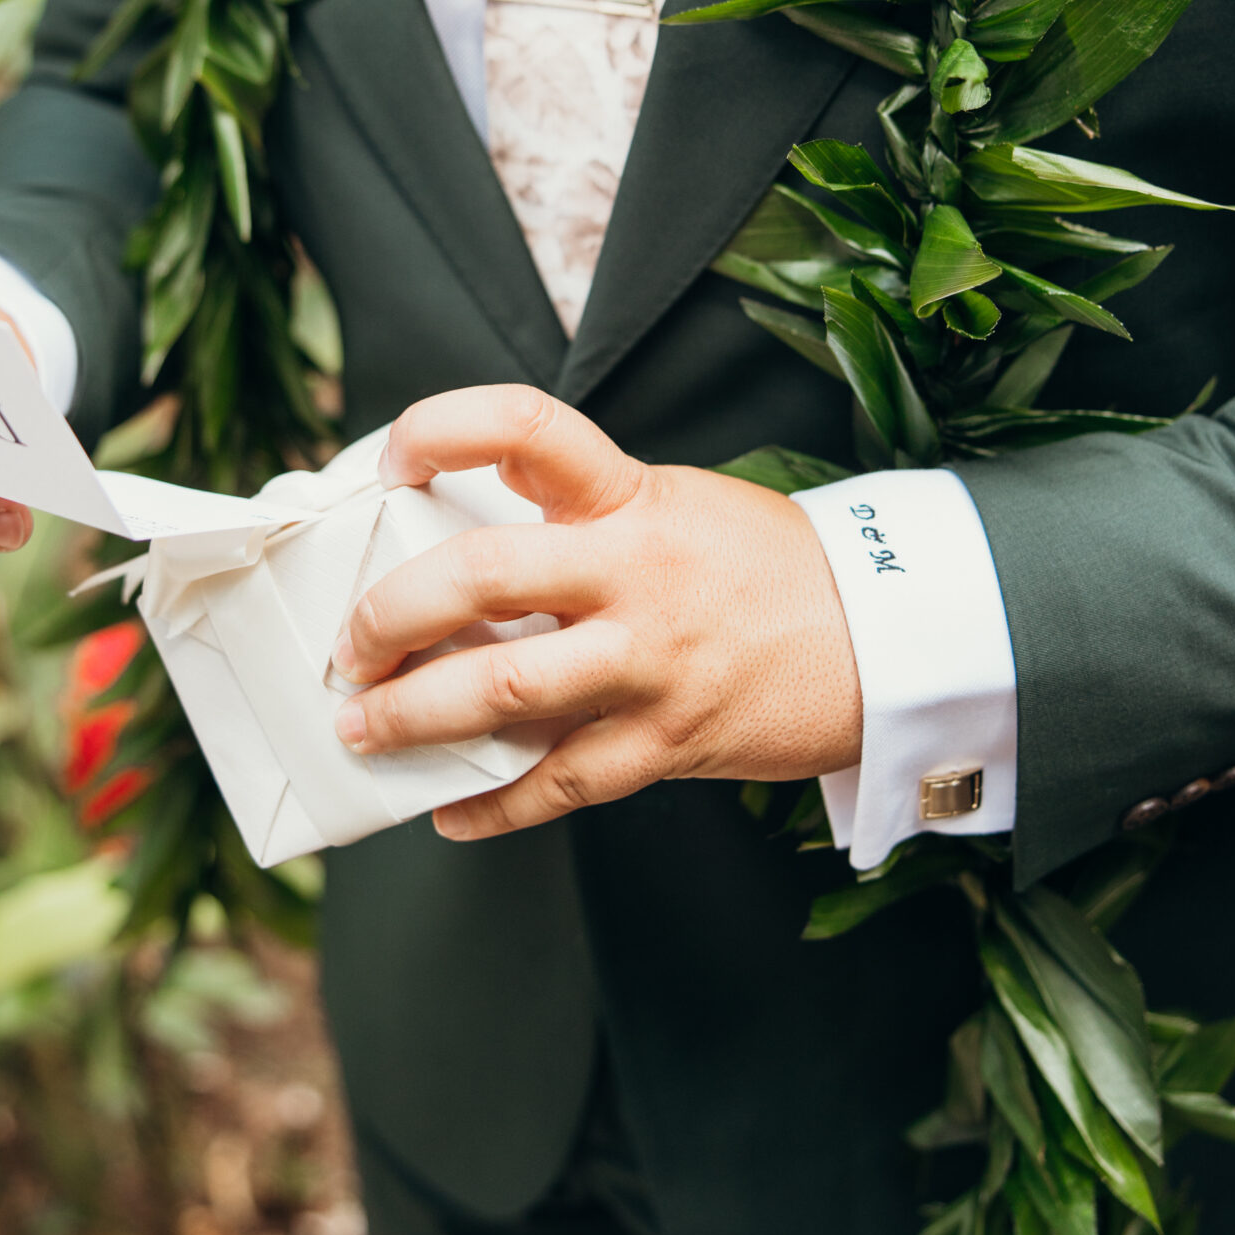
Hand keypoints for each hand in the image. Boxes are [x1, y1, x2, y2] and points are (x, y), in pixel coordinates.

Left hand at [329, 385, 862, 841]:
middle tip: (349, 645)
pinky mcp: (669, 742)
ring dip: (412, 718)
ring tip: (366, 731)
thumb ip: (580, 519)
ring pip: (502, 692)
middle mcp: (635, 571)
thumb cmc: (764, 568)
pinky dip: (492, 803)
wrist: (886, 636)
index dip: (442, 428)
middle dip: (389, 615)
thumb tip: (457, 551)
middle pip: (481, 576)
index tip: (392, 461)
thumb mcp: (674, 506)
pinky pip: (559, 782)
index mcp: (631, 495)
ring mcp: (650, 662)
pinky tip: (450, 808)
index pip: (525, 426)